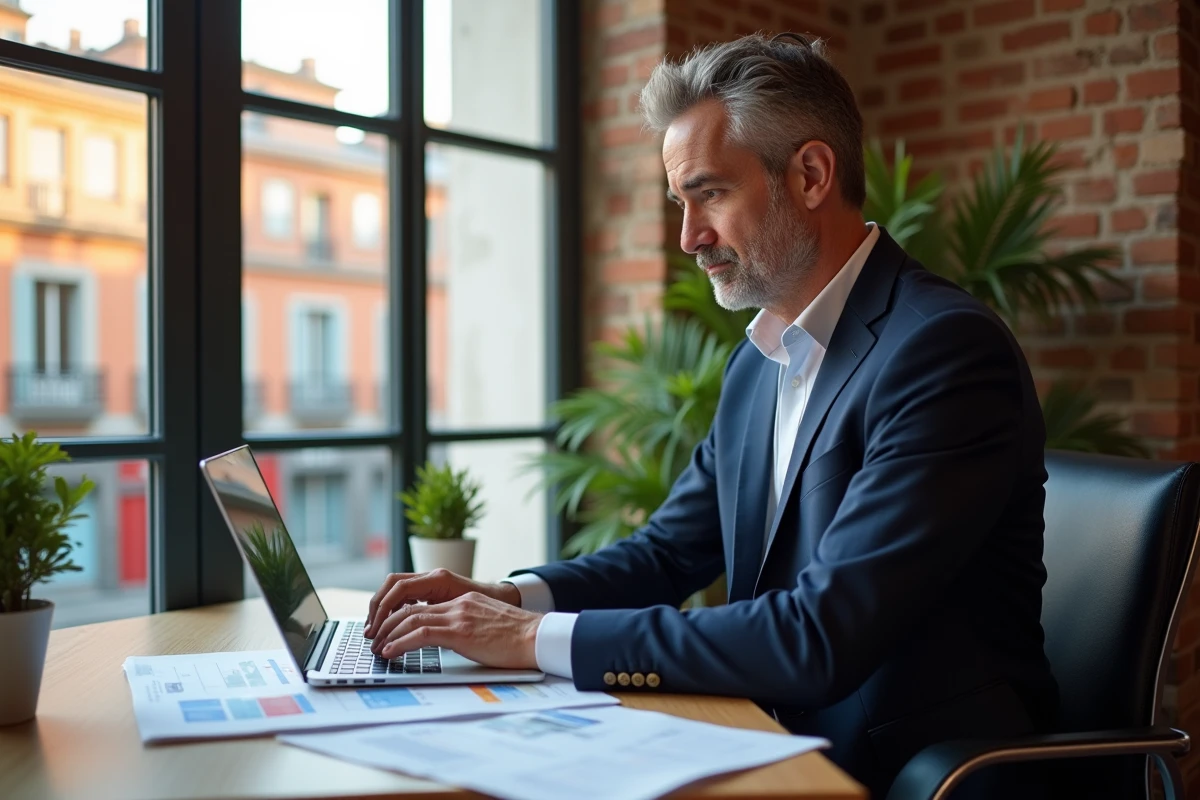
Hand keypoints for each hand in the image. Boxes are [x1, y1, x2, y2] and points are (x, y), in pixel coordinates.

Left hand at [364, 569, 520, 637]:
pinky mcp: (460, 631)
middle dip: (387, 624)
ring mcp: (458, 616)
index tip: (388, 631)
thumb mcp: (488, 625)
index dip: (400, 617)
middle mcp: (457, 604)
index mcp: (464, 601)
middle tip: (374, 640)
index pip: (422, 605)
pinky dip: (400, 643)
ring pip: (410, 619)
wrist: (536, 637)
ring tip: (377, 649)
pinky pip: (420, 633)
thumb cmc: (519, 638)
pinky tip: (390, 652)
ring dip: (388, 635)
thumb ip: (468, 626)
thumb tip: (453, 640)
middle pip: (410, 608)